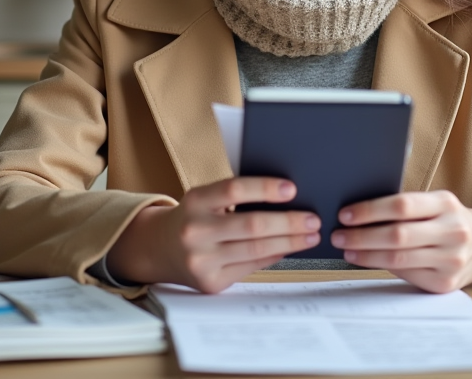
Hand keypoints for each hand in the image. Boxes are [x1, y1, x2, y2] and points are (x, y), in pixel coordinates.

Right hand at [106, 177, 320, 293]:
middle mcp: (195, 231)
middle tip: (313, 219)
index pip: (234, 190)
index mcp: (195, 201)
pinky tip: (288, 248)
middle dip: (289, 222)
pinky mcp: (211, 282)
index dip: (265, 188)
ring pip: (256, 249)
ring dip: (290, 242)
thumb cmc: (193, 217)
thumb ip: (235, 197)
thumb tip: (286, 199)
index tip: (292, 189)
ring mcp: (202, 260)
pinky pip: (251, 267)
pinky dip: (273, 256)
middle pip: (252, 225)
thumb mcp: (205, 198)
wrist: (158, 249)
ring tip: (310, 236)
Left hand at [331, 191, 471, 293]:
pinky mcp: (445, 283)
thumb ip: (407, 206)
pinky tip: (367, 260)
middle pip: (397, 235)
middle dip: (360, 236)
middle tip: (338, 235)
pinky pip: (406, 275)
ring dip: (365, 255)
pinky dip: (381, 267)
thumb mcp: (437, 203)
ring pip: (398, 259)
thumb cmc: (451, 219)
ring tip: (346, 249)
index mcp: (446, 204)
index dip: (370, 210)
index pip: (402, 205)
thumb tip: (358, 212)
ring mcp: (451, 260)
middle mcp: (452, 231)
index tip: (346, 214)